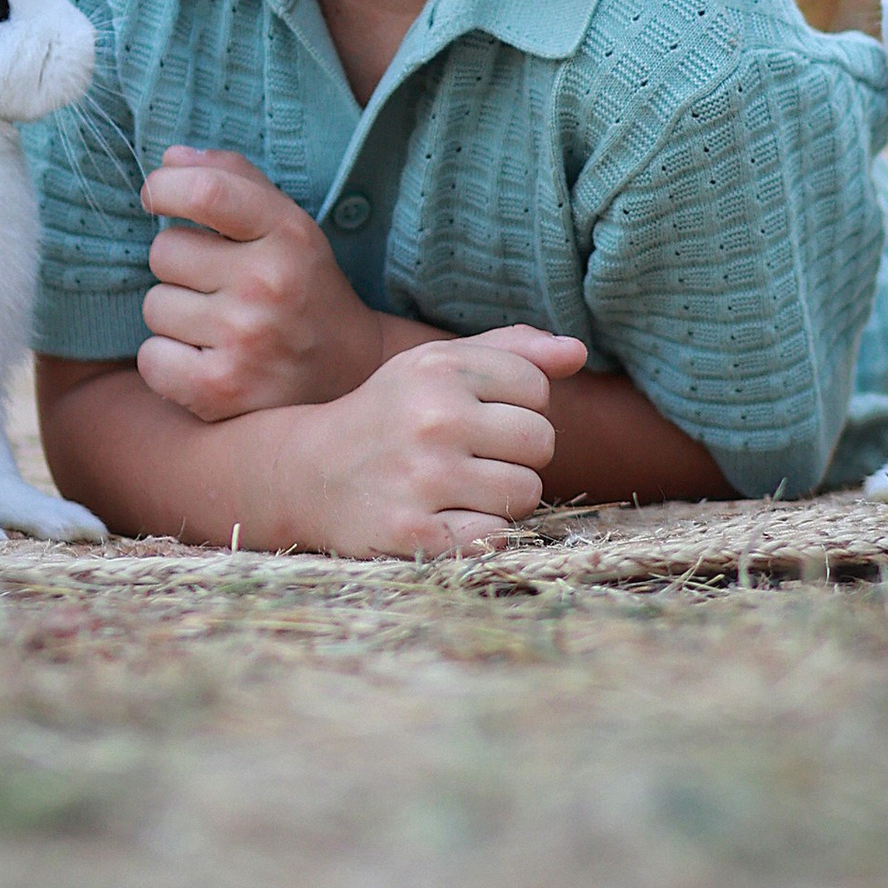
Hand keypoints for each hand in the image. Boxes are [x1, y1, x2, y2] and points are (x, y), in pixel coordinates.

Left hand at [138, 147, 388, 419]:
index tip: (157, 195)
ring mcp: (244, 341)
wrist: (351, 373)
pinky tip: (205, 361)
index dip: (165, 186)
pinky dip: (167, 361)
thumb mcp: (287, 224)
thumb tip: (170, 159)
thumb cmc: (303, 287)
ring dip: (175, 315)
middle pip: (165, 251)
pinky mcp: (219, 392)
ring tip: (218, 325)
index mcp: (287, 234)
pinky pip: (150, 358)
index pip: (207, 192)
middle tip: (216, 283)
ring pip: (155, 305)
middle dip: (179, 263)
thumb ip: (233, 179)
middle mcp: (267, 285)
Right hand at [297, 329, 587, 557]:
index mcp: (440, 368)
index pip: (537, 388)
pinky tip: (447, 518)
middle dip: (517, 453)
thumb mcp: (437, 364)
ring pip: (527, 493)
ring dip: (504, 496)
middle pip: (542, 442)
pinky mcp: (415, 534)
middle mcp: (434, 419)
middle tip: (472, 455)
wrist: (308, 473)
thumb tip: (578, 353)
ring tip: (461, 486)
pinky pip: (496, 537)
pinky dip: (481, 533)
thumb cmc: (391, 412)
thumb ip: (511, 350)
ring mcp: (423, 479)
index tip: (477, 414)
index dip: (517, 405)